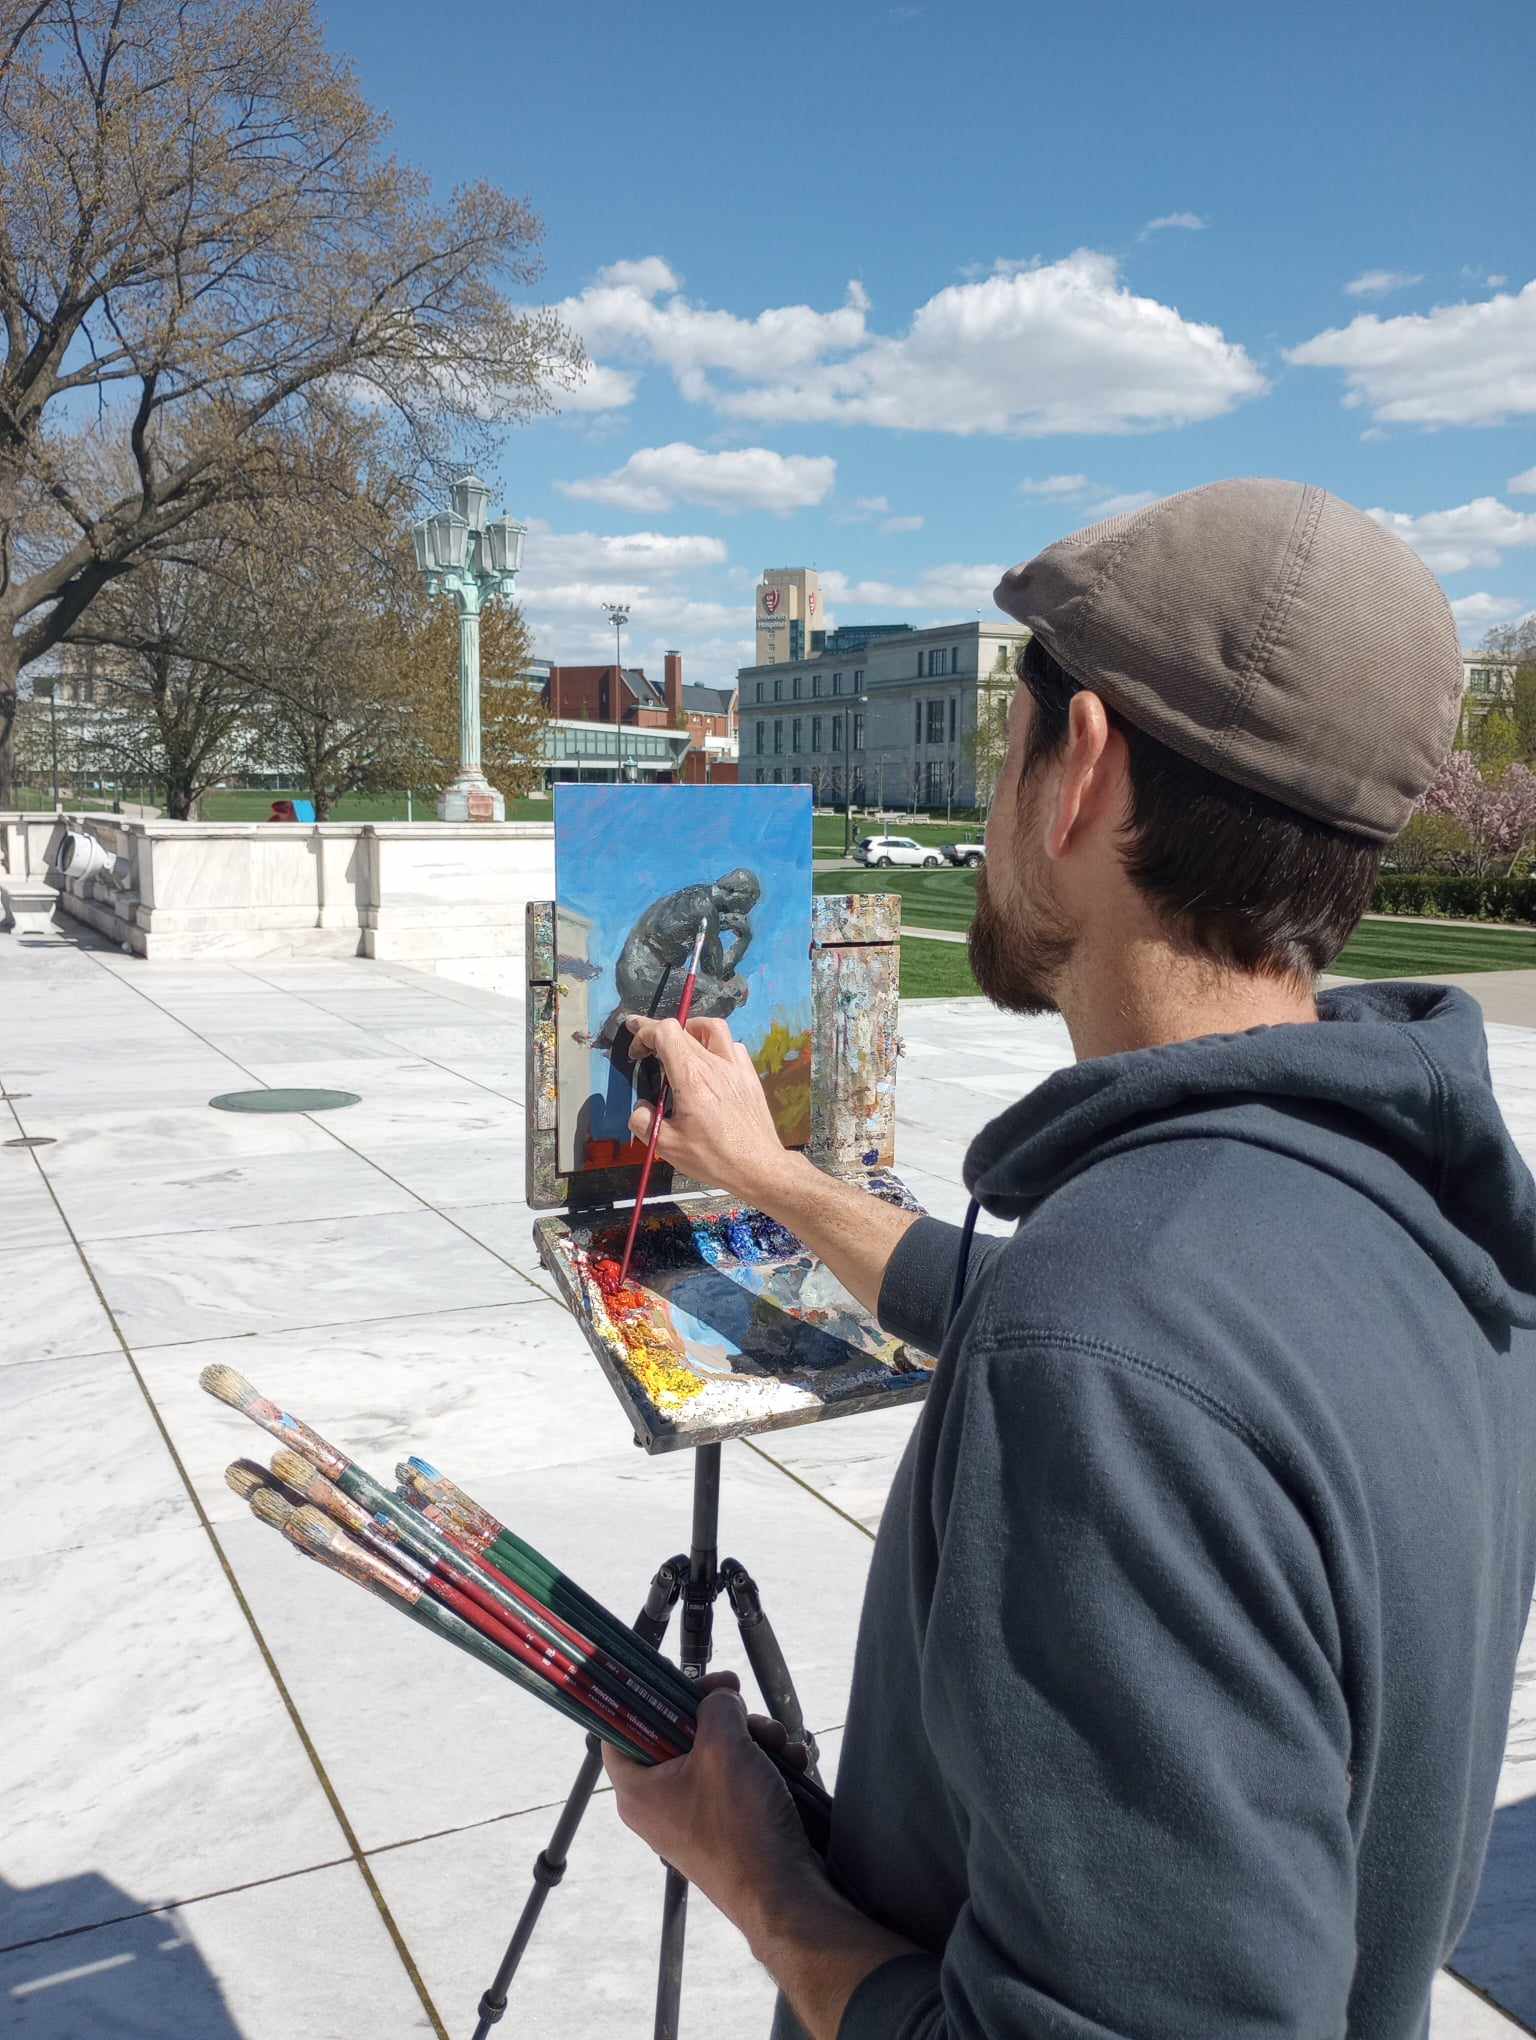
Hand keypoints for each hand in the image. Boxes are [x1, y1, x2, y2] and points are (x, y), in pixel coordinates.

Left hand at [602, 1673, 825, 1952]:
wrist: (783, 1895)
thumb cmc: (741, 1826)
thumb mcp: (724, 1746)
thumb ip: (715, 1706)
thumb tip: (719, 1699)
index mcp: (637, 1788)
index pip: (619, 1727)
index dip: (648, 1694)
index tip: (682, 1678)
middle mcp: (658, 1804)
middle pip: (678, 1734)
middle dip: (721, 1715)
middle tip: (744, 1705)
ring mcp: (692, 1818)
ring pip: (715, 1753)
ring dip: (752, 1738)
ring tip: (779, 1743)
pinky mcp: (724, 1828)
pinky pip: (736, 1780)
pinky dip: (763, 1765)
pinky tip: (790, 1763)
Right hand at [626, 1014, 804, 1206]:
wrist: (758, 1167)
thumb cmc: (714, 1158)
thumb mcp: (667, 1146)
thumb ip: (643, 1121)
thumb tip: (641, 1107)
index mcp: (691, 1078)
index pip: (665, 1032)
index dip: (644, 1031)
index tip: (635, 1047)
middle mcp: (715, 1064)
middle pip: (683, 1028)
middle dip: (658, 1032)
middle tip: (646, 1049)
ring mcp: (736, 1067)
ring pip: (713, 1028)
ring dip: (690, 1030)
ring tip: (679, 1046)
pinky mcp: (749, 1076)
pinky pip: (732, 1046)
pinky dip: (715, 1046)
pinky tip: (710, 1064)